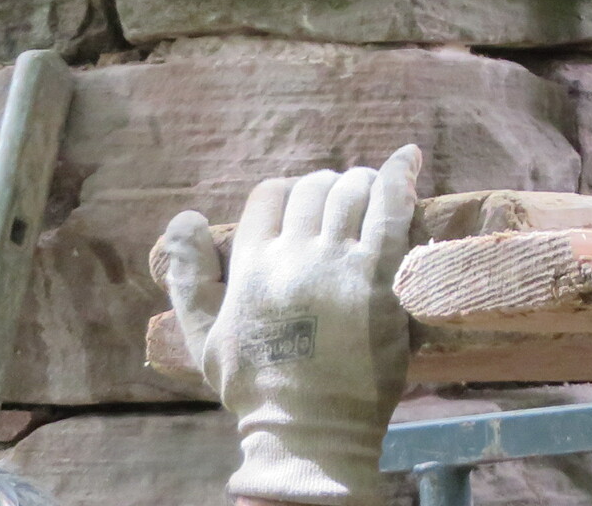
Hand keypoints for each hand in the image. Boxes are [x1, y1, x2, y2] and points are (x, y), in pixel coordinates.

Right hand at [162, 147, 422, 505]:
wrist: (310, 431)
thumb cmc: (256, 387)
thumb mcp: (203, 336)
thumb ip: (189, 277)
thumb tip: (185, 218)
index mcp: (251, 265)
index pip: (270, 195)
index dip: (286, 193)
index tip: (301, 209)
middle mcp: (295, 256)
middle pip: (314, 188)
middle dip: (326, 187)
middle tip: (338, 204)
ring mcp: (341, 264)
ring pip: (354, 191)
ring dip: (361, 182)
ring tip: (367, 192)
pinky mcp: (383, 277)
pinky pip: (393, 210)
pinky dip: (399, 178)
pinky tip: (407, 160)